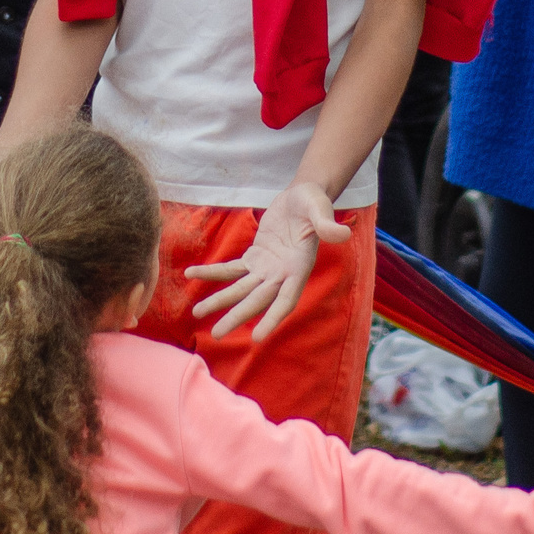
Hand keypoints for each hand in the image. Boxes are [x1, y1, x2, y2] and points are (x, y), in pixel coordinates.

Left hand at [186, 181, 349, 339]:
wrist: (303, 196)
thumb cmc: (314, 203)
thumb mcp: (321, 209)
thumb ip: (326, 225)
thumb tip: (341, 234)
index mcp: (298, 268)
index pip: (285, 300)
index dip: (272, 318)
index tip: (256, 337)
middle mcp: (281, 274)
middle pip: (257, 300)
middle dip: (237, 316)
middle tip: (216, 335)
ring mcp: (267, 268)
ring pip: (240, 289)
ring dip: (219, 300)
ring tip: (197, 313)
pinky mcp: (254, 257)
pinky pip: (231, 269)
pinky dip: (212, 272)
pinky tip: (192, 274)